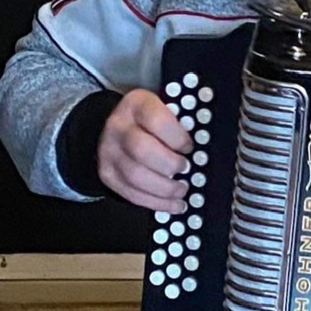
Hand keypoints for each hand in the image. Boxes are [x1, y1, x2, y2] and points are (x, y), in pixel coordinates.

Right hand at [97, 90, 193, 211]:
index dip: (177, 137)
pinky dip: (158, 203)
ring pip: (136, 176)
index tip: (189, 147)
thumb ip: (180, 123)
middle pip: (142, 150)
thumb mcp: (163, 109)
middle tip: (185, 168)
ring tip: (183, 189)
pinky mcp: (108, 175)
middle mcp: (117, 127)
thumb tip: (203, 147)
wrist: (113, 129)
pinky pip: (132, 194)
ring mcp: (108, 153)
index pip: (155, 119)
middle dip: (170, 164)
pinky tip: (175, 205)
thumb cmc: (150, 122)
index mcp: (136, 105)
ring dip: (165, 189)